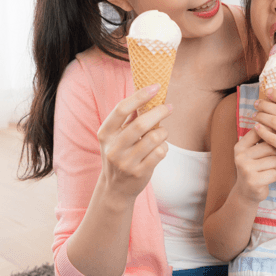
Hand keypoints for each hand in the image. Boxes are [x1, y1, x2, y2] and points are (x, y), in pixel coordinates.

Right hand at [97, 84, 172, 202]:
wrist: (115, 188)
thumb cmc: (120, 154)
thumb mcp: (116, 136)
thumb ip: (128, 117)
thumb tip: (147, 93)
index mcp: (106, 133)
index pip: (122, 109)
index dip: (140, 96)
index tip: (156, 86)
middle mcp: (113, 148)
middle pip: (141, 123)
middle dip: (159, 112)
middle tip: (169, 107)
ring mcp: (126, 162)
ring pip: (154, 138)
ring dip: (163, 132)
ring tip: (162, 132)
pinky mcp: (139, 173)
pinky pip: (160, 152)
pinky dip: (165, 147)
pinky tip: (161, 148)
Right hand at [233, 125, 275, 204]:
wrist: (246, 192)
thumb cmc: (254, 167)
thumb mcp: (253, 151)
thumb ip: (262, 139)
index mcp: (239, 146)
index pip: (259, 132)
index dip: (272, 134)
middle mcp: (240, 156)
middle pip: (270, 147)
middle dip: (275, 153)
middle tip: (270, 159)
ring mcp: (245, 169)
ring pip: (274, 160)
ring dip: (275, 166)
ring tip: (266, 169)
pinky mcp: (253, 181)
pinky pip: (274, 173)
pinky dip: (273, 176)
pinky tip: (265, 178)